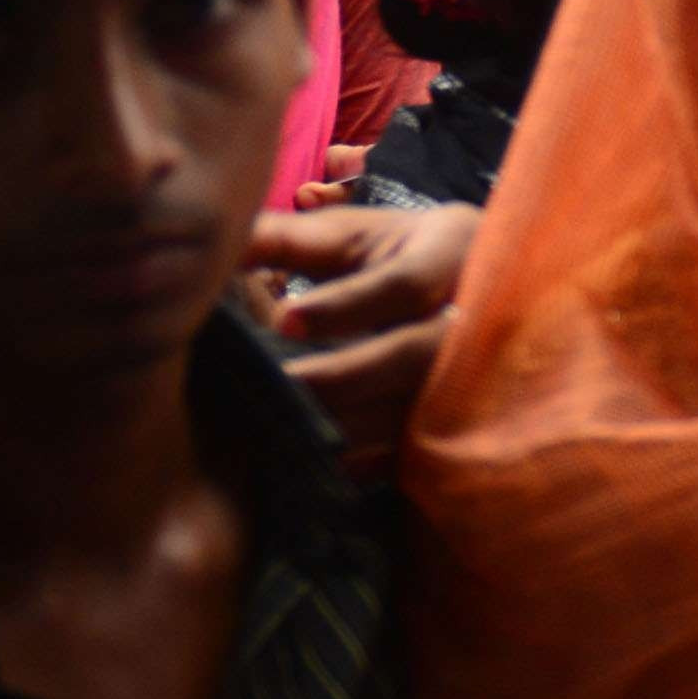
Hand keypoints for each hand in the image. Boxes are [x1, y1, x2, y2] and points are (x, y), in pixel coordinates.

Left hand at [248, 200, 477, 465]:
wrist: (473, 287)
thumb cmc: (395, 255)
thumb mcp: (350, 237)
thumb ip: (286, 240)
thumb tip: (218, 244)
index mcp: (451, 251)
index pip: (404, 285)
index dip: (344, 306)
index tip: (283, 320)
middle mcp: (478, 314)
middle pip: (417, 356)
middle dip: (344, 376)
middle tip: (275, 384)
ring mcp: (477, 373)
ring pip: (418, 412)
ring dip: (349, 423)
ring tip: (282, 423)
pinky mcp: (462, 420)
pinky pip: (417, 452)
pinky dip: (366, 461)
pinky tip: (316, 457)